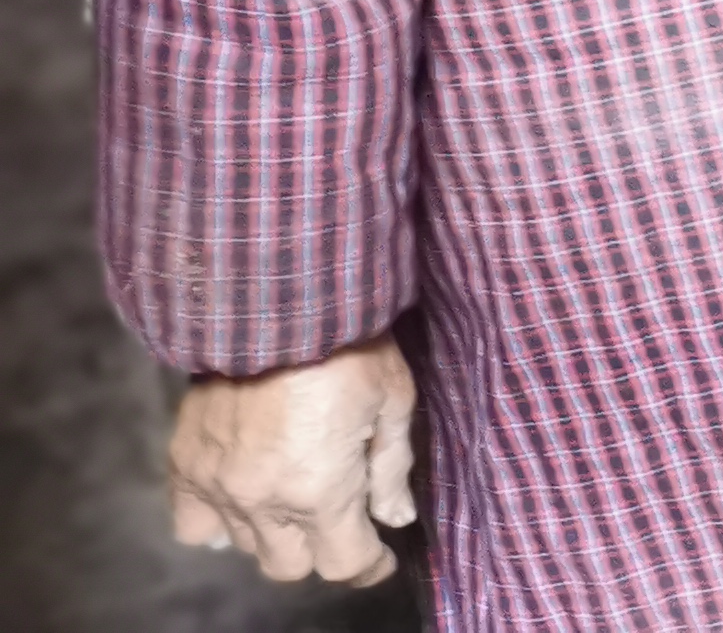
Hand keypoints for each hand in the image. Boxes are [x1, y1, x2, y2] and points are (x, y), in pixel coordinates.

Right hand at [169, 334, 416, 586]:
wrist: (279, 299)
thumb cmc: (350, 345)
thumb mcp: (392, 402)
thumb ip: (391, 469)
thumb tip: (395, 517)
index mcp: (320, 489)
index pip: (344, 563)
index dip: (369, 564)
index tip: (382, 555)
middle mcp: (263, 500)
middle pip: (291, 566)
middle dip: (323, 548)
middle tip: (341, 517)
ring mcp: (218, 486)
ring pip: (245, 548)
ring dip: (275, 535)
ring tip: (296, 499)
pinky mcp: (186, 465)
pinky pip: (193, 526)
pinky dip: (218, 523)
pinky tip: (245, 498)